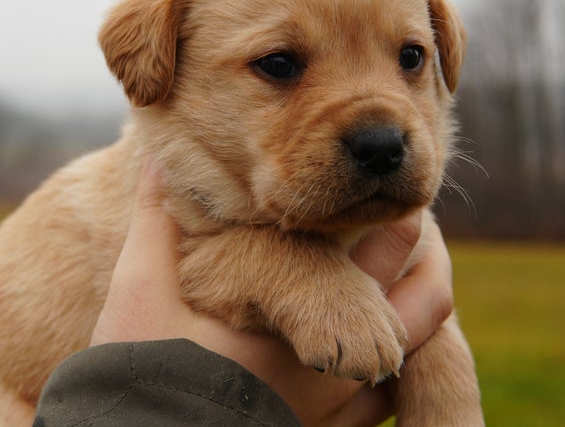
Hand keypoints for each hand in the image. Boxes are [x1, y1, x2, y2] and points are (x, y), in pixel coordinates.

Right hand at [91, 160, 454, 426]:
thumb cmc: (139, 377)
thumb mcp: (140, 295)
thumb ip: (157, 224)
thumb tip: (160, 162)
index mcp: (306, 323)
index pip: (392, 252)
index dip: (402, 218)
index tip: (391, 196)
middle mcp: (338, 373)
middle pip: (424, 303)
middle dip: (425, 261)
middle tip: (405, 230)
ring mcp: (336, 415)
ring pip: (413, 356)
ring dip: (409, 314)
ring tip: (389, 283)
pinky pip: (385, 402)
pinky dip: (388, 369)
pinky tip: (362, 348)